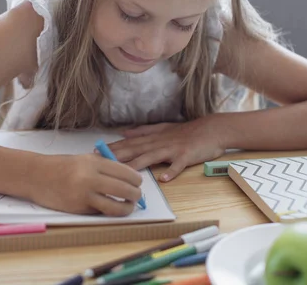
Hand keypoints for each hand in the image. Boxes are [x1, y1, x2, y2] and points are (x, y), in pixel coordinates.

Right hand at [29, 154, 142, 215]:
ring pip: (116, 206)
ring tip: (128, 206)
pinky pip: (101, 212)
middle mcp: (91, 177)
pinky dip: (109, 211)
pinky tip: (109, 208)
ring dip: (127, 208)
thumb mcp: (84, 160)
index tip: (138, 183)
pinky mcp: (79, 208)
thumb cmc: (61, 167)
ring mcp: (84, 194)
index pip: (126, 172)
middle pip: (125, 189)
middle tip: (136, 196)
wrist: (36, 175)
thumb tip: (128, 179)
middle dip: (136, 195)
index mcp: (94, 162)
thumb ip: (104, 167)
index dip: (136, 179)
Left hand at [109, 117, 225, 181]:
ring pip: (152, 157)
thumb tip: (124, 132)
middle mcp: (159, 142)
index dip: (112, 148)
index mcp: (153, 138)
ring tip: (125, 172)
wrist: (211, 129)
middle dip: (118, 155)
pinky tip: (164, 179)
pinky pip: (178, 165)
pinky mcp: (186, 156)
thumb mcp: (163, 128)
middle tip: (101, 161)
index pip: (129, 143)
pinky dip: (171, 171)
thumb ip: (143, 131)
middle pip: (136, 149)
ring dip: (139, 164)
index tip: (95, 152)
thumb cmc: (187, 131)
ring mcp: (173, 149)